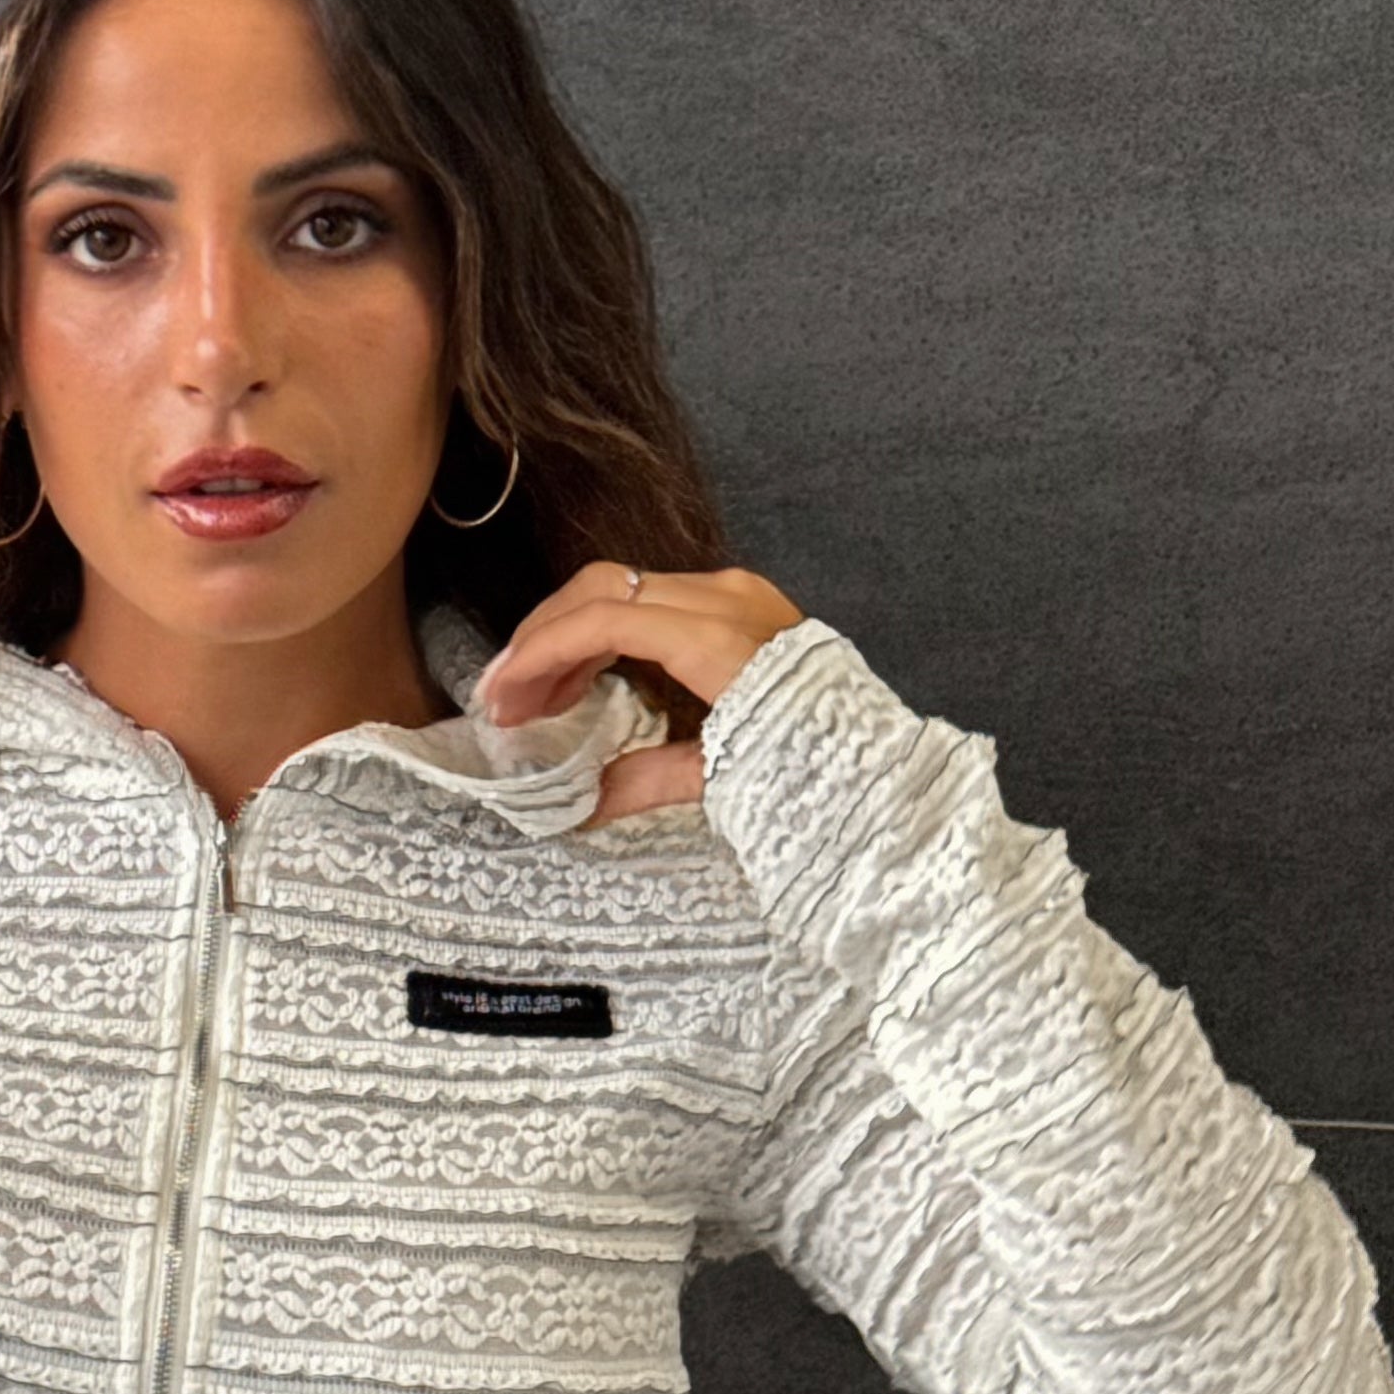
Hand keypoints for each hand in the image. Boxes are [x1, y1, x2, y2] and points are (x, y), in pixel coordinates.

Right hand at [474, 562, 806, 828]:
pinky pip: (657, 602)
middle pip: (606, 588)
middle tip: (504, 698)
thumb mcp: (724, 782)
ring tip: (533, 699)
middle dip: (543, 639)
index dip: (541, 654)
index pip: (606, 619)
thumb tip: (576, 805)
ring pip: (625, 589)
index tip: (502, 699)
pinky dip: (610, 634)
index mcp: (721, 638)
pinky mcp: (744, 606)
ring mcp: (739, 595)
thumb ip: (644, 781)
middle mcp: (728, 599)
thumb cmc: (815, 775)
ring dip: (570, 637)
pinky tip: (584, 681)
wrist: (891, 771)